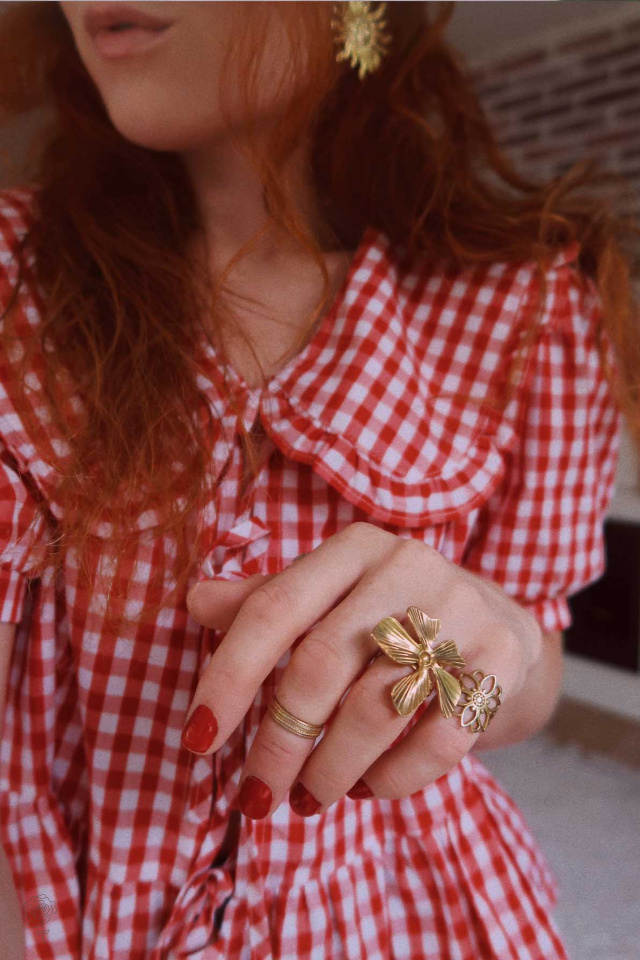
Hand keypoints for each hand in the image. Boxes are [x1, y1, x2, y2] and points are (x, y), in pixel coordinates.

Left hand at [182, 522, 541, 817]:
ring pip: (376, 708)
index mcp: (353, 547)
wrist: (499, 620)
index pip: (273, 610)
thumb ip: (266, 600)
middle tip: (259, 795)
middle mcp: (406, 566)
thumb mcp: (331, 594)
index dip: (229, 676)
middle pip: (321, 664)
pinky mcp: (500, 658)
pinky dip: (391, 779)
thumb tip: (195, 602)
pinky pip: (437, 740)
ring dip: (330, 770)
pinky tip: (365, 788)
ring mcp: (461, 610)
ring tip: (307, 799)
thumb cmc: (391, 612)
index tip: (198, 737)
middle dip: (279, 743)